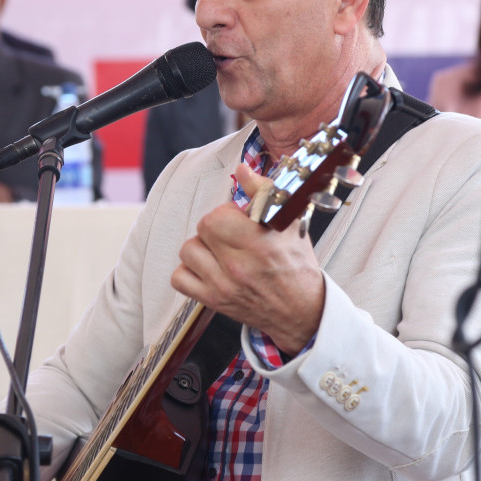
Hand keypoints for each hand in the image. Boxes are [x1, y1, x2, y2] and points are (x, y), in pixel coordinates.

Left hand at [170, 164, 324, 353]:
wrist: (301, 311)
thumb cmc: (296, 266)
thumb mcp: (288, 224)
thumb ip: (263, 192)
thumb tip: (242, 170)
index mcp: (259, 243)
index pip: (217, 216)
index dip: (227, 213)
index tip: (239, 220)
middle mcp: (239, 266)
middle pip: (202, 229)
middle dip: (215, 227)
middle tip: (231, 235)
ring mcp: (222, 285)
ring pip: (188, 250)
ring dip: (202, 247)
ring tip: (220, 252)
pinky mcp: (213, 301)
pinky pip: (179, 278)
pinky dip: (189, 272)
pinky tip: (208, 269)